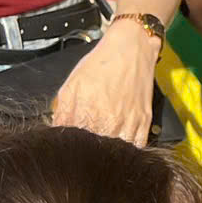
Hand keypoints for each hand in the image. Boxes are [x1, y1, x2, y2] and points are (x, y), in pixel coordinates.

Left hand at [53, 16, 160, 144]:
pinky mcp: (145, 121)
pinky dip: (128, 150)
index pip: (74, 144)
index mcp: (87, 113)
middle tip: (83, 150)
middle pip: (96, 151)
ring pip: (117, 152)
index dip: (69, 147)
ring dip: (108, 153)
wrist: (130, 49)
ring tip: (101, 150)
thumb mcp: (72, 85)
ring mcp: (129, 123)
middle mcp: (109, 121)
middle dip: (88, 152)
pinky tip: (120, 147)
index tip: (67, 147)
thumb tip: (56, 132)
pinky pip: (137, 146)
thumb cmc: (101, 64)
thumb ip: (62, 112)